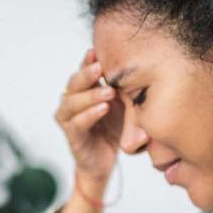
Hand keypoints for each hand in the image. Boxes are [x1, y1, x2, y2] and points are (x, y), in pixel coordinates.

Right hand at [54, 48, 123, 184]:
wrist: (105, 161)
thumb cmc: (114, 129)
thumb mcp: (123, 106)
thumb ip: (125, 91)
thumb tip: (144, 71)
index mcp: (84, 90)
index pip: (83, 71)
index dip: (88, 60)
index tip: (96, 50)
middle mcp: (72, 101)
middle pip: (74, 82)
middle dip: (86, 74)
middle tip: (100, 67)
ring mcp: (69, 119)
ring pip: (72, 102)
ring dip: (90, 95)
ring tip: (108, 92)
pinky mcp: (72, 136)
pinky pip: (78, 123)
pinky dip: (90, 115)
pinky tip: (103, 109)